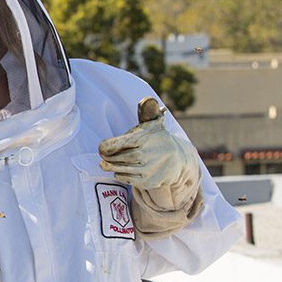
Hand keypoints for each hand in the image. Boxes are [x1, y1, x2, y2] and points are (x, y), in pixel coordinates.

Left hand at [98, 97, 200, 211]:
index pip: (117, 143)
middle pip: (116, 158)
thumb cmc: (159, 139)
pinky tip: (118, 170)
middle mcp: (145, 154)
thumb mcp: (154, 124)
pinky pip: (127, 179)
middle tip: (103, 155)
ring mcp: (147, 169)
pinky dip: (119, 175)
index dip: (106, 146)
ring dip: (110, 166)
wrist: (179, 161)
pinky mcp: (148, 182)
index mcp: (142, 138)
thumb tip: (148, 99)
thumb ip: (147, 112)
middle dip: (107, 157)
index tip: (102, 147)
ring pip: (120, 169)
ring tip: (104, 163)